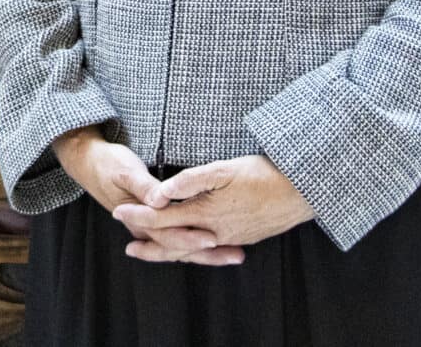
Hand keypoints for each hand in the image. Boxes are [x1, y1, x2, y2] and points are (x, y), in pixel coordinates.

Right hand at [52, 128, 246, 266]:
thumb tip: (159, 199)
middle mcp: (145, 229)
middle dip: (208, 253)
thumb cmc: (109, 164)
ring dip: (208, 253)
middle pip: (180, 247)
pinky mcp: (156, 222)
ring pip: (182, 247)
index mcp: (138, 219)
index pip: (168, 236)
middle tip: (238, 254)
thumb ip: (144, 186)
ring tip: (237, 254)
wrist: (90, 163)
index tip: (213, 238)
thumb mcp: (124, 170)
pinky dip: (199, 242)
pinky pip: (180, 237)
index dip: (190, 238)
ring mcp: (151, 228)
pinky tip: (219, 243)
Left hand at [111, 155, 312, 264]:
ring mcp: (231, 238)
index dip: (139, 216)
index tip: (118, 212)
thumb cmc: (263, 174)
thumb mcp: (223, 170)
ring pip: (193, 250)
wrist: (302, 191)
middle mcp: (215, 232)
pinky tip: (193, 245)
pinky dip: (194, 250)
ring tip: (153, 250)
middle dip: (150, 246)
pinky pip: (211, 249)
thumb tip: (160, 193)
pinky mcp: (244, 238)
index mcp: (205, 214)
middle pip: (175, 244)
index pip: (162, 220)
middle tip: (129, 247)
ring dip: (171, 251)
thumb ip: (190, 181)